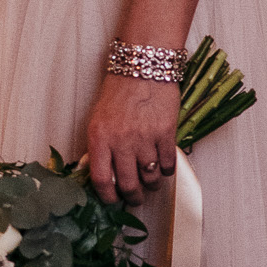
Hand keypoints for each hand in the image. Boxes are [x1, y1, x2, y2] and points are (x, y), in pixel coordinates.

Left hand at [86, 74, 179, 205]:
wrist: (142, 66)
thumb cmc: (119, 91)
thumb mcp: (98, 119)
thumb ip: (99, 146)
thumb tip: (102, 173)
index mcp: (100, 138)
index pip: (101, 179)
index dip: (107, 196)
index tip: (112, 200)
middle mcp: (121, 141)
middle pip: (128, 184)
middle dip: (132, 196)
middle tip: (135, 198)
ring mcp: (145, 138)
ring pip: (149, 177)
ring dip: (151, 185)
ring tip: (150, 183)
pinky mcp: (166, 133)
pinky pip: (167, 164)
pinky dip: (166, 171)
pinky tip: (163, 168)